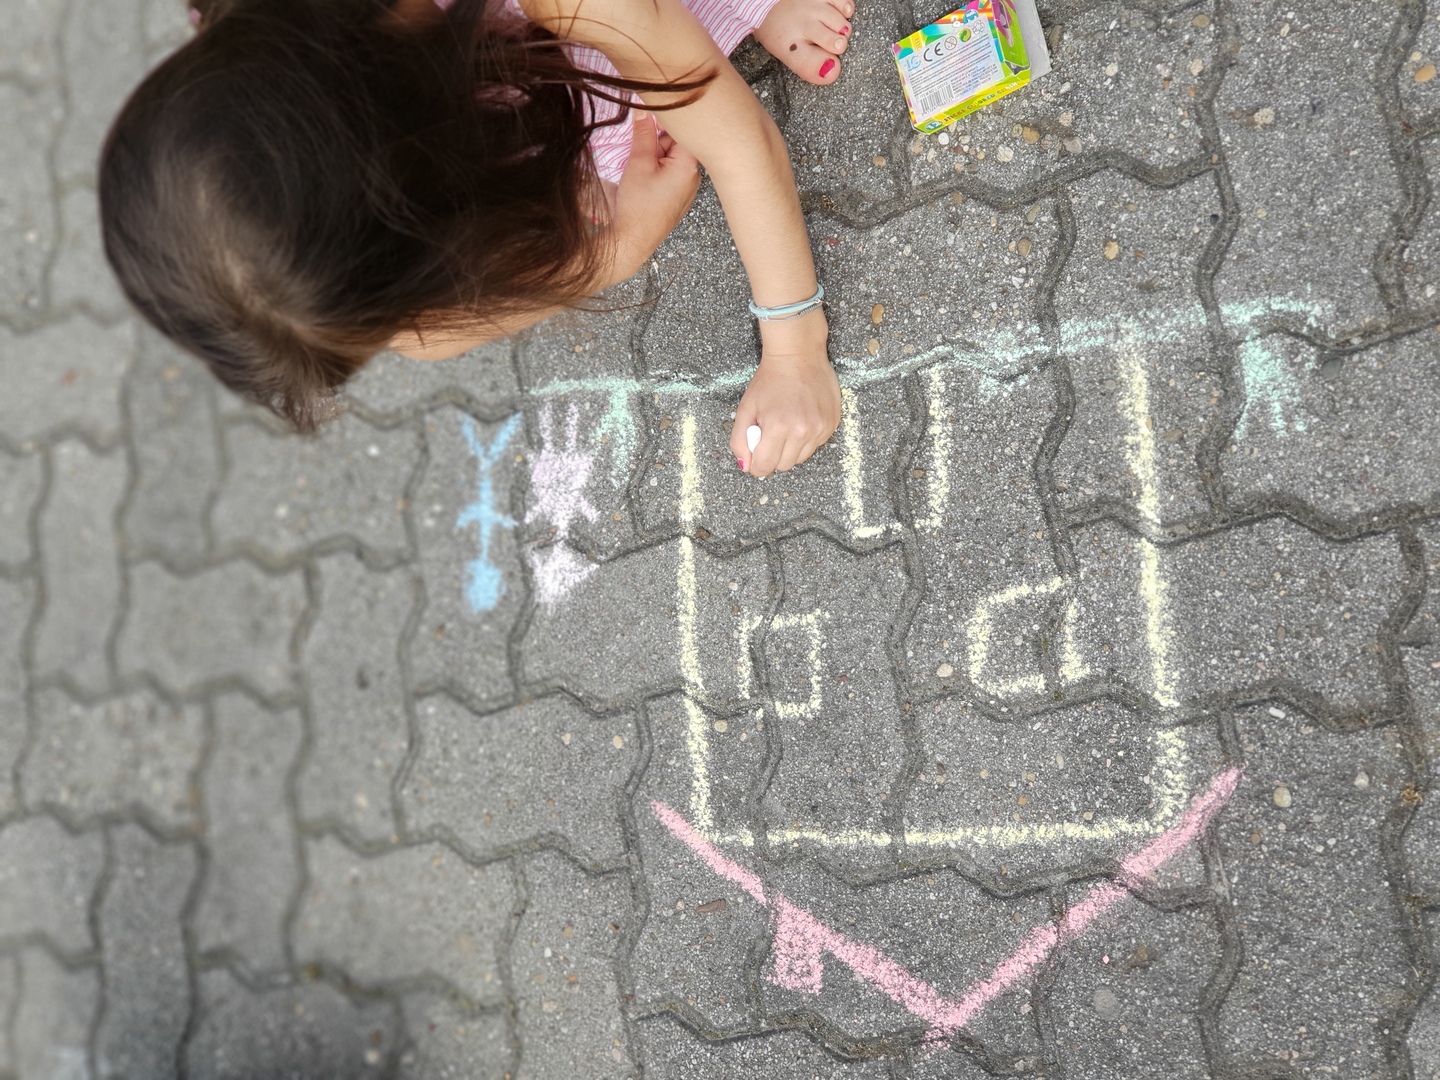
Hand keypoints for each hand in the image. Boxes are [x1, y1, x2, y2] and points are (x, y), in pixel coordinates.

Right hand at [606, 112, 701, 284]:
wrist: (634, 240)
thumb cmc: (638, 205)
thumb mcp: (638, 163)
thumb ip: (643, 134)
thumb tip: (643, 110)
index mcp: (689, 165)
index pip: (683, 130)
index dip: (664, 122)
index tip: (648, 118)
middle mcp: (695, 176)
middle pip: (678, 144)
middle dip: (658, 142)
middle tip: (640, 153)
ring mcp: (688, 188)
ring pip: (672, 158)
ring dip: (656, 157)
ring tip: (641, 170)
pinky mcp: (679, 197)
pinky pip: (671, 174)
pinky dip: (658, 170)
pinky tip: (646, 181)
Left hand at [729, 309, 840, 476]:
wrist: (798, 356)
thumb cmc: (770, 380)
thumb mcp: (746, 408)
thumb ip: (740, 440)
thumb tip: (745, 466)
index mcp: (778, 428)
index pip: (765, 466)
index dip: (757, 466)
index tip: (755, 459)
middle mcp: (802, 431)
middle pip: (784, 465)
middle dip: (773, 457)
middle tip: (769, 437)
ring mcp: (819, 428)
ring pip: (801, 458)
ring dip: (790, 449)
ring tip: (785, 427)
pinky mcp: (831, 424)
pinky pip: (815, 445)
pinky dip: (805, 439)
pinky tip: (799, 420)